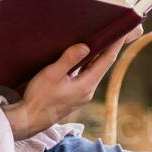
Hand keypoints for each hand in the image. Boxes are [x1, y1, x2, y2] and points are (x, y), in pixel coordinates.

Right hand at [2, 29, 139, 138]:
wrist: (29, 120)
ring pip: (95, 71)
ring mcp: (82, 95)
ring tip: (102, 39)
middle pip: (103, 65)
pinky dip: (89, 65)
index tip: (123, 31)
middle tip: (115, 31)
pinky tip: (85, 58)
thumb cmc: (38, 98)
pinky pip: (87, 76)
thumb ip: (69, 60)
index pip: (106, 61)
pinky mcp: (75, 96)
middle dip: (109, 48)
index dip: (115, 44)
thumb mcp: (51, 75)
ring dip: (98, 56)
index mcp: (86, 85)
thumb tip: (85, 46)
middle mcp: (88, 91)